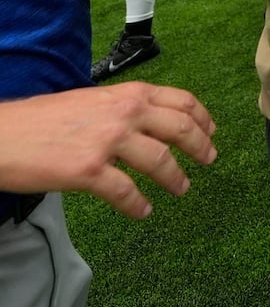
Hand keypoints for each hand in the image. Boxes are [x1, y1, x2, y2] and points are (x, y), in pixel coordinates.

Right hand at [0, 83, 216, 217]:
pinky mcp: (89, 170)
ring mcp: (108, 141)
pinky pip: (126, 192)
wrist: (2, 134)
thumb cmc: (43, 119)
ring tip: (182, 188)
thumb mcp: (94, 100)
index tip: (211, 132)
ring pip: (161, 161)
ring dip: (176, 178)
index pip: (182, 101)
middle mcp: (124, 113)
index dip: (202, 118)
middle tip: (209, 160)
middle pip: (181, 129)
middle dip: (201, 147)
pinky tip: (143, 211)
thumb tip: (150, 121)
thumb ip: (125, 108)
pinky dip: (138, 204)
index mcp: (128, 94)